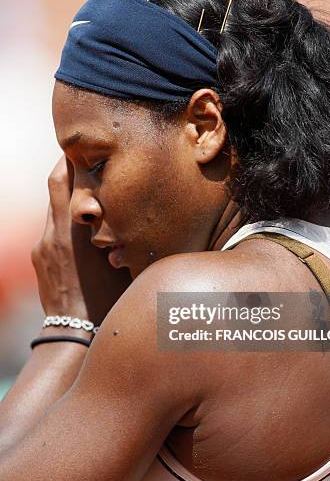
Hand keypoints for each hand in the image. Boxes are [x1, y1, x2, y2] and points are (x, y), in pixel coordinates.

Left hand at [31, 154, 131, 323]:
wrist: (73, 334)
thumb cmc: (106, 301)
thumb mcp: (121, 265)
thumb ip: (122, 235)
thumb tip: (139, 214)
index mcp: (74, 232)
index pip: (66, 181)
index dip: (73, 158)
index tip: (85, 146)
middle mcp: (53, 234)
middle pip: (55, 185)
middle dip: (69, 167)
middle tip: (86, 155)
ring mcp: (42, 245)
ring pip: (53, 207)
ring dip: (68, 195)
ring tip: (90, 192)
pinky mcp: (38, 256)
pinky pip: (51, 227)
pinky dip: (64, 219)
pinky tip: (82, 228)